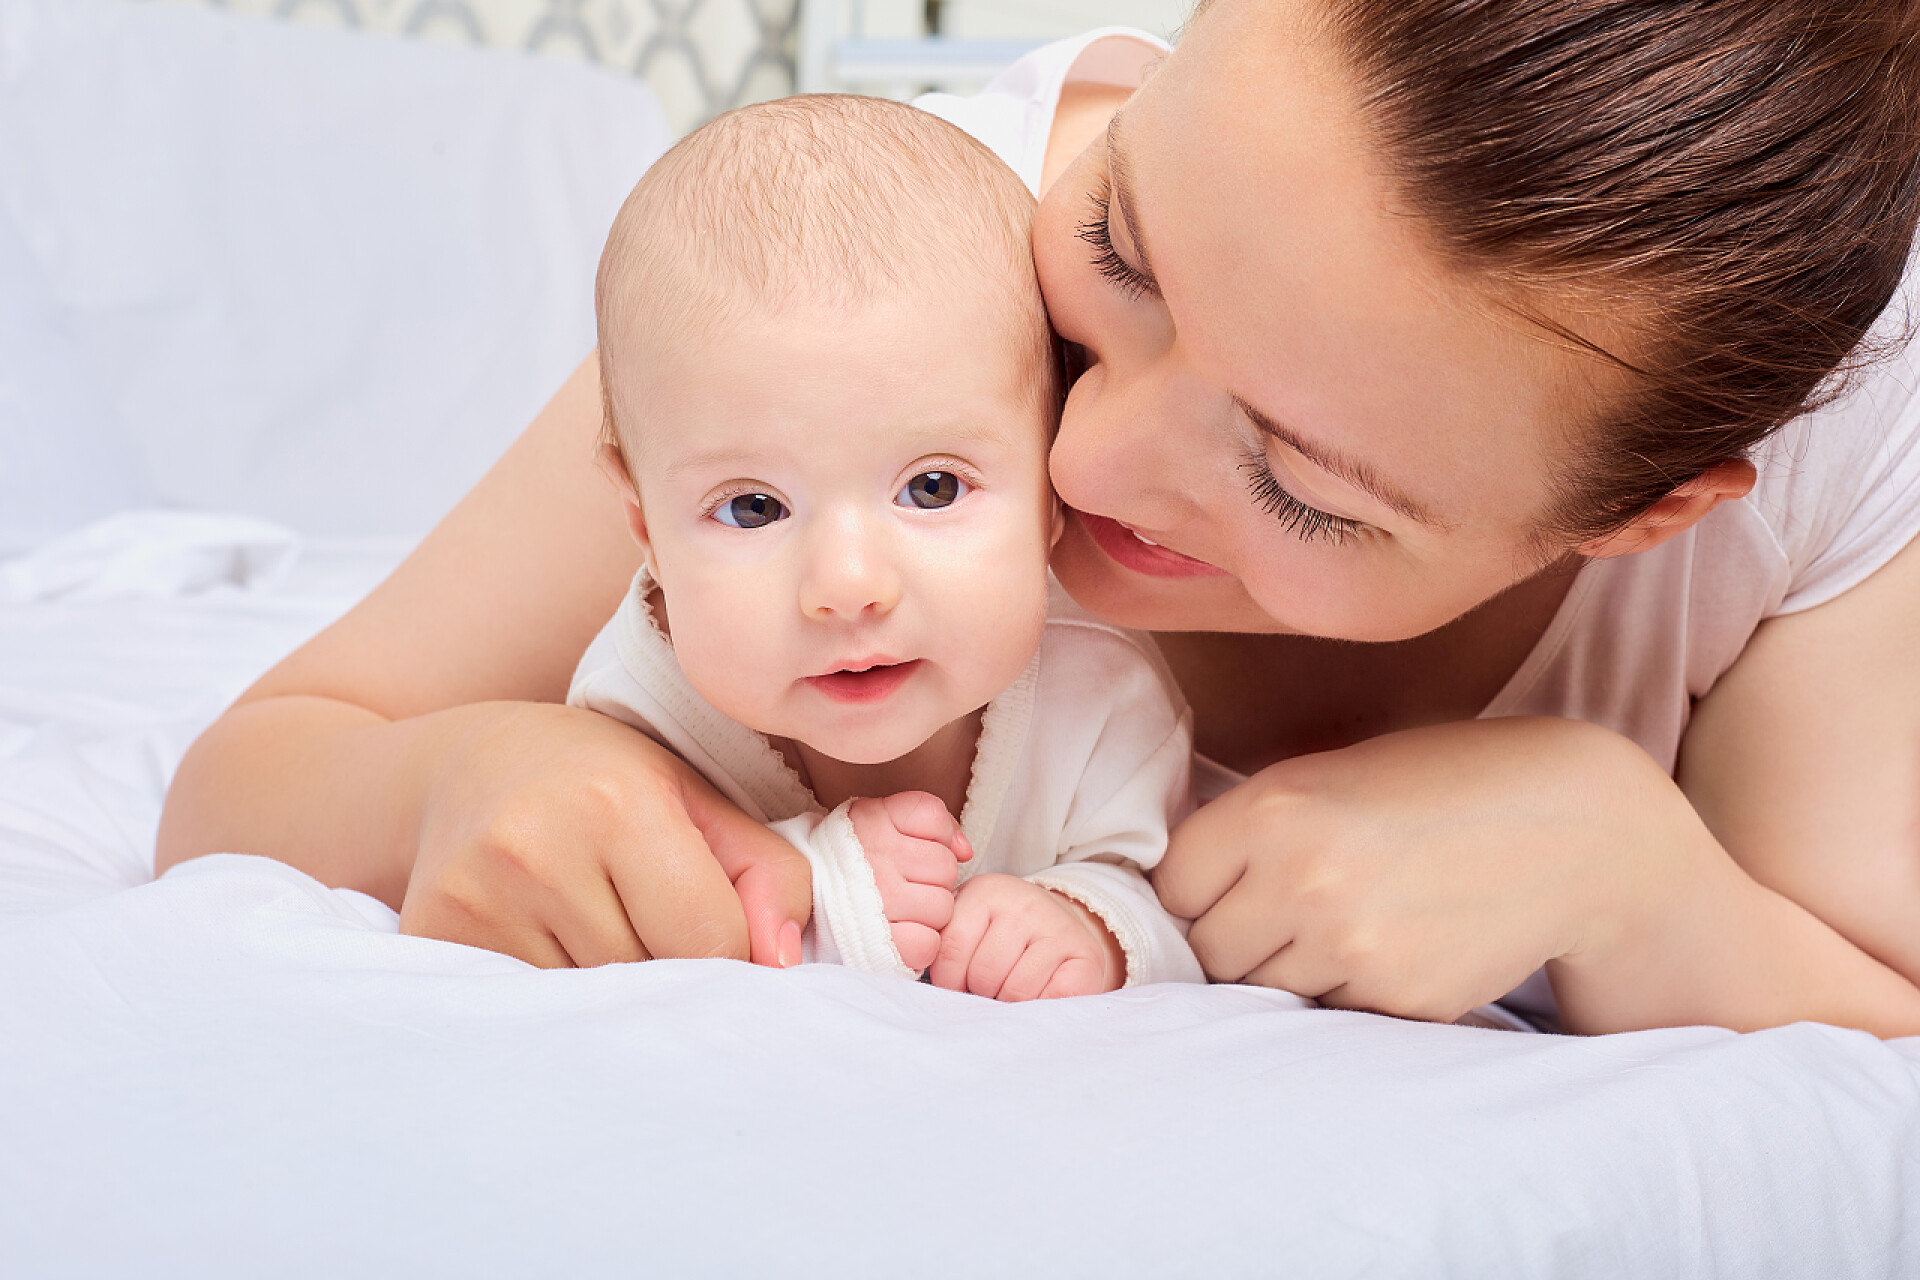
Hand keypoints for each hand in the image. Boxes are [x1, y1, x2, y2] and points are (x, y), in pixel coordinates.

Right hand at [400, 702, 812, 968]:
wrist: (463, 769)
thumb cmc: (601, 781)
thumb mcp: (696, 799)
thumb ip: (765, 872)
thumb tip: (779, 962)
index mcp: (616, 805)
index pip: (710, 941)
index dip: (730, 951)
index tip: (717, 934)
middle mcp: (537, 851)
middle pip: (650, 981)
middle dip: (668, 971)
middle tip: (648, 925)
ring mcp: (478, 900)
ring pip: (592, 1009)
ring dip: (611, 991)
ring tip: (595, 928)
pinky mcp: (437, 937)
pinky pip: (531, 1011)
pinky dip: (557, 998)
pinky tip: (549, 944)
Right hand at [849, 791, 971, 971]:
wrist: (791, 907)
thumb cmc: (843, 866)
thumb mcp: (875, 823)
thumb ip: (929, 822)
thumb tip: (966, 849)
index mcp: (870, 819)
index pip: (932, 816)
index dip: (932, 836)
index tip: (909, 849)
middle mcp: (875, 856)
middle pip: (946, 866)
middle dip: (931, 879)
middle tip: (901, 885)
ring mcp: (879, 900)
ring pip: (943, 907)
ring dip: (927, 913)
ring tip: (898, 911)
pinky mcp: (881, 943)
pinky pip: (929, 942)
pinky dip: (918, 943)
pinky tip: (898, 934)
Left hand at [929, 873, 1125, 1000]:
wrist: (1059, 927)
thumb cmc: (1001, 936)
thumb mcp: (968, 926)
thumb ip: (945, 948)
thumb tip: (928, 987)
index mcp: (985, 892)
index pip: (950, 949)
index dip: (949, 980)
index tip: (957, 984)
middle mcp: (1023, 903)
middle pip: (984, 974)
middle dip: (981, 993)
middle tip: (990, 988)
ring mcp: (1057, 927)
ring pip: (1016, 991)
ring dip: (1010, 1003)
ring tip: (1012, 991)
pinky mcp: (1086, 954)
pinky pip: (1052, 998)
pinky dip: (1042, 1006)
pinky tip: (1040, 994)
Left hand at [1153, 717, 1716, 1022]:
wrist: (1573, 827)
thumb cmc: (1442, 786)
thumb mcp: (1333, 774)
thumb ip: (1253, 829)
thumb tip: (1174, 897)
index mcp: (1274, 808)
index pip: (1171, 886)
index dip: (1192, 892)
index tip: (1220, 888)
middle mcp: (1302, 880)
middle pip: (1207, 951)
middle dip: (1232, 939)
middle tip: (1282, 913)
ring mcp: (1351, 948)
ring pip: (1262, 992)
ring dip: (1285, 972)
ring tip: (1344, 925)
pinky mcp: (1399, 999)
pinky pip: (1328, 1015)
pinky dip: (1342, 994)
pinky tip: (1388, 948)